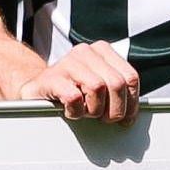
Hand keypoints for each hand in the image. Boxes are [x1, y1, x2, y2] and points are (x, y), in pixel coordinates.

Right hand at [24, 41, 142, 122]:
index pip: (130, 77)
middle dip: (115, 109)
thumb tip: (133, 113)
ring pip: (98, 88)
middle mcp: (86, 51)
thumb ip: (118, 91)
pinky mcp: (52, 78)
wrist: (36, 91)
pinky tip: (70, 110)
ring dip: (94, 110)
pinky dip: (75, 111)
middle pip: (117, 84)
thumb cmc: (71, 91)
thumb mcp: (99, 87)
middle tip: (104, 119)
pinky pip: (74, 98)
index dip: (131, 102)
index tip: (126, 117)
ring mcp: (67, 62)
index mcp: (102, 51)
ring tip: (84, 111)